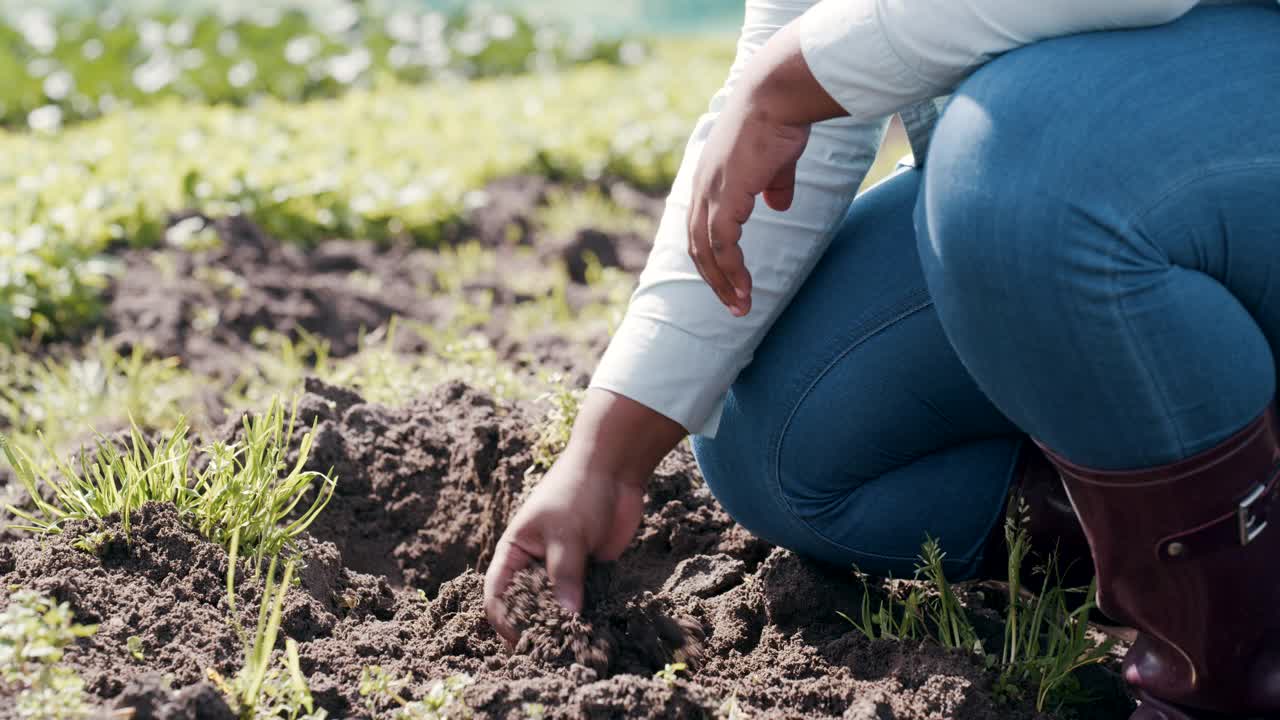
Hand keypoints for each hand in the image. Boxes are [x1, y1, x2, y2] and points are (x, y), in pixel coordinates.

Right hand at [483, 445, 646, 644]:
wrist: (614, 468)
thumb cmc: (577, 491)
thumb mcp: (566, 534)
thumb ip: (565, 575)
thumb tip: (567, 617)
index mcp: (514, 551)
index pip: (497, 595)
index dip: (504, 621)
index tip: (521, 642)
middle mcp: (534, 563)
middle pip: (526, 606)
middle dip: (536, 627)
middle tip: (551, 651)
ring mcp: (562, 567)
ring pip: (556, 605)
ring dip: (564, 623)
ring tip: (575, 647)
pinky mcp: (588, 569)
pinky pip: (584, 598)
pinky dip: (587, 613)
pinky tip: (596, 630)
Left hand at [688, 98, 810, 316]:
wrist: (778, 94)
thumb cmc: (781, 118)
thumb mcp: (777, 159)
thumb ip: (775, 185)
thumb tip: (779, 206)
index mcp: (710, 177)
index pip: (701, 226)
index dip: (713, 256)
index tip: (730, 280)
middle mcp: (702, 187)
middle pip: (697, 245)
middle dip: (714, 279)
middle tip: (733, 305)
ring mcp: (710, 192)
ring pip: (706, 251)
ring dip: (723, 283)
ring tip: (741, 308)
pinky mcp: (725, 198)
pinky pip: (722, 246)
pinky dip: (731, 272)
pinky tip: (746, 289)